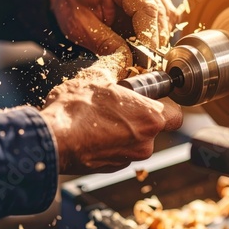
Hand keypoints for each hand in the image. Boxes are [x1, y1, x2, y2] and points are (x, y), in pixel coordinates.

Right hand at [40, 52, 182, 173]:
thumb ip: (116, 68)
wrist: (52, 139)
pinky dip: (111, 144)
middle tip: (120, 105)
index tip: (155, 99)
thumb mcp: (98, 76)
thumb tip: (118, 59)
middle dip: (140, 117)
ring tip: (102, 117)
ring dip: (124, 130)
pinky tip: (93, 132)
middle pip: (154, 128)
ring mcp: (129, 158)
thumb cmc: (76, 109)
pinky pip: (119, 152)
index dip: (167, 105)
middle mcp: (145, 142)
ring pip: (135, 141)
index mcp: (150, 117)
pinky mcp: (112, 168)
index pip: (176, 114)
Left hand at [49, 0, 177, 61]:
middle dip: (154, 44)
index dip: (150, 38)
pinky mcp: (151, 0)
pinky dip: (158, 36)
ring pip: (166, 19)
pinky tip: (143, 46)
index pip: (147, 10)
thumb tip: (128, 62)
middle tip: (143, 66)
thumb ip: (105, 43)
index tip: (146, 60)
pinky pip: (164, 20)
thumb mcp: (80, 25)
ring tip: (141, 58)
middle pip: (160, 16)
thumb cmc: (72, 1)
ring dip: (157, 41)